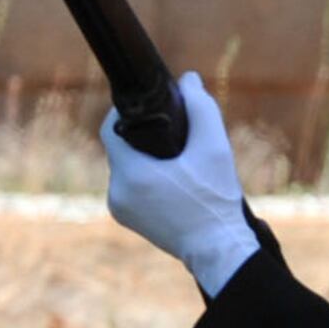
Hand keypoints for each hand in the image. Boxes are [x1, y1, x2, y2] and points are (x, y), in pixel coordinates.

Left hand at [102, 73, 256, 295]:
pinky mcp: (126, 219)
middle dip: (142, 136)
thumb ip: (201, 107)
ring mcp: (119, 208)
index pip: (110, 129)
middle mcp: (116, 191)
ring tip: (173, 156)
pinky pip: (130, 186)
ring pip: (126, 167)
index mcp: (131, 173)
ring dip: (144, 158)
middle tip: (170, 131)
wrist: (218, 249)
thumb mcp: (214, 147)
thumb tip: (187, 79)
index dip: (124, 111)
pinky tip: (170, 178)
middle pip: (121, 148)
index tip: (146, 104)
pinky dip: (145, 178)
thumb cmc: (216, 198)